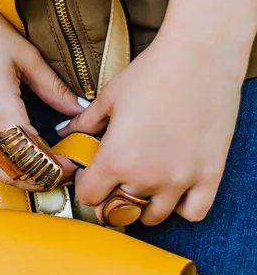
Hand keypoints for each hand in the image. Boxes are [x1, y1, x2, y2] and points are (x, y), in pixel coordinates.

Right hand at [0, 0, 83, 189]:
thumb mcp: (25, 57)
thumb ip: (53, 89)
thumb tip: (79, 109)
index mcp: (1, 112)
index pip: (37, 156)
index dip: (59, 167)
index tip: (74, 165)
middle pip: (16, 172)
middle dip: (42, 178)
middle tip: (61, 173)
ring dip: (18, 178)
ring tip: (38, 173)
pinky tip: (1, 166)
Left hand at [58, 31, 243, 224]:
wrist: (200, 57)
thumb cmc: (151, 73)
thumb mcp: (108, 98)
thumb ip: (83, 122)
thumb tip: (64, 131)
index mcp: (115, 159)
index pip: (88, 197)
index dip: (86, 186)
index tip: (90, 174)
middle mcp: (145, 177)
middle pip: (117, 211)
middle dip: (110, 199)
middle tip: (114, 181)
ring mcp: (180, 180)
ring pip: (152, 217)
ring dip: (142, 207)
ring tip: (142, 185)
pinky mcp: (210, 175)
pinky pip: (193, 213)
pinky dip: (181, 208)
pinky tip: (174, 189)